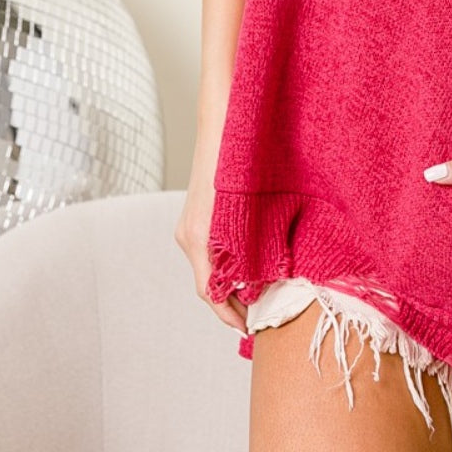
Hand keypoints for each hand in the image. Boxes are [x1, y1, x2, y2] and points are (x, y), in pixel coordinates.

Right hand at [174, 152, 247, 336]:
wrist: (223, 122)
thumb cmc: (239, 159)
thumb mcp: (248, 206)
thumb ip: (251, 244)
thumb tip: (263, 280)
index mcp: (198, 236)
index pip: (210, 292)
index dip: (230, 315)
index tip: (250, 330)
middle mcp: (189, 234)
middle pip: (208, 283)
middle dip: (233, 304)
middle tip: (261, 318)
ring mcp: (190, 225)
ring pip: (210, 267)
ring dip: (232, 284)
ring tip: (260, 296)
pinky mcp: (197, 217)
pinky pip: (210, 251)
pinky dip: (228, 265)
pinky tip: (249, 266)